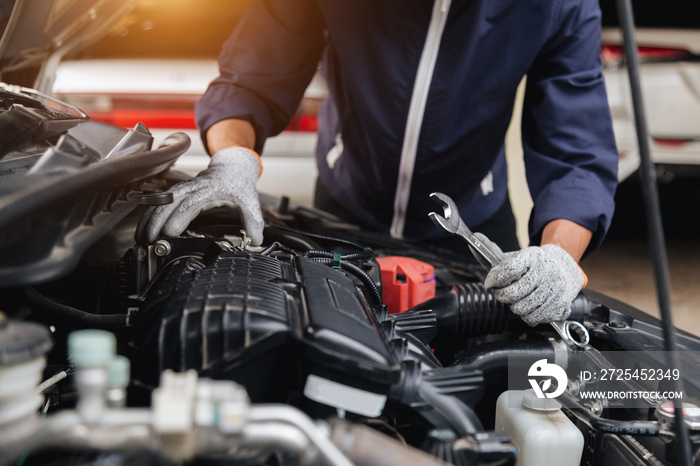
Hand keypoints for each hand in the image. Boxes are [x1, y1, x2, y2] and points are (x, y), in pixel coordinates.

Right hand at [141, 147, 263, 244]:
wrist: (232, 166)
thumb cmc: (238, 184)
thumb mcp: (250, 202)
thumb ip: (253, 222)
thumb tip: (255, 241)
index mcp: (209, 190)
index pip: (190, 205)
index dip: (178, 219)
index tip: (169, 233)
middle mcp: (192, 187)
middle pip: (169, 203)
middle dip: (157, 222)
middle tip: (149, 240)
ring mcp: (183, 188)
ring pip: (161, 202)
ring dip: (149, 218)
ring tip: (141, 237)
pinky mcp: (178, 191)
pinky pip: (160, 202)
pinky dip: (150, 214)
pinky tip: (143, 227)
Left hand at [483, 241, 585, 325]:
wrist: (564, 270)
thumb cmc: (532, 265)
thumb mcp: (515, 257)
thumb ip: (492, 253)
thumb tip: (474, 239)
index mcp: (531, 257)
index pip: (508, 269)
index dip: (494, 279)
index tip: (489, 284)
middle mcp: (544, 272)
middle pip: (511, 294)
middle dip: (501, 295)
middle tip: (501, 292)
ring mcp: (553, 289)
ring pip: (520, 308)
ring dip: (514, 306)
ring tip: (518, 298)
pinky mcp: (559, 305)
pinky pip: (532, 319)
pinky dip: (526, 315)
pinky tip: (529, 305)